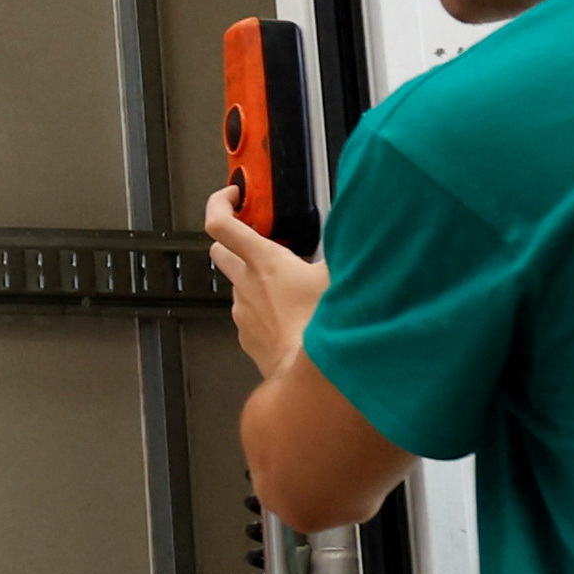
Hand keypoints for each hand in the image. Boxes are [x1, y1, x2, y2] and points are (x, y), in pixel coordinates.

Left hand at [200, 188, 327, 381]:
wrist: (310, 378)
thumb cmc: (324, 328)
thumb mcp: (342, 275)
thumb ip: (342, 248)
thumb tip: (354, 234)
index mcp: (265, 262)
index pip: (221, 223)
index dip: (219, 203)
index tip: (232, 195)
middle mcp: (247, 285)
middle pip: (218, 250)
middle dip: (232, 239)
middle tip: (255, 236)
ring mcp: (243, 312)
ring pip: (237, 284)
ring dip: (253, 277)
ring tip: (287, 283)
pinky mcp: (247, 337)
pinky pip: (248, 314)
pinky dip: (262, 307)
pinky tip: (289, 313)